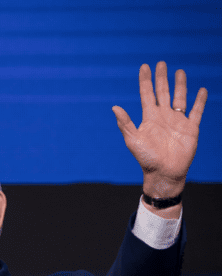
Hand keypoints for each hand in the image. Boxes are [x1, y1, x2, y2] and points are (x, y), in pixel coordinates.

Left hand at [112, 61, 207, 196]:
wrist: (164, 173)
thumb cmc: (146, 159)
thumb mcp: (133, 140)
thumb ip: (125, 123)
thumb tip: (114, 107)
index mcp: (149, 118)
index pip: (147, 94)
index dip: (145, 81)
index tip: (144, 66)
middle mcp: (163, 116)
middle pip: (162, 92)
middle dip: (162, 78)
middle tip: (161, 63)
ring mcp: (177, 121)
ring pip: (179, 98)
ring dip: (180, 85)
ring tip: (179, 71)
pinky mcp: (191, 128)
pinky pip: (196, 111)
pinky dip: (200, 101)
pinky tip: (201, 90)